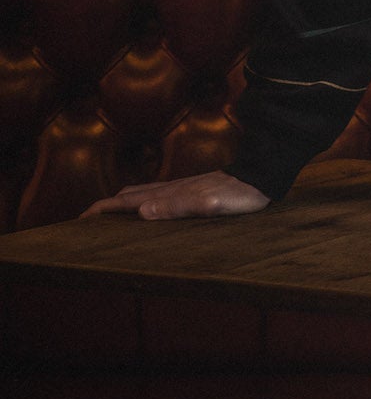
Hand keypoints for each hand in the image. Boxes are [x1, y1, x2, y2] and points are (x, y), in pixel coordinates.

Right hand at [83, 170, 269, 219]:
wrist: (262, 175)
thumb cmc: (239, 194)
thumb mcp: (209, 204)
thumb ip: (177, 207)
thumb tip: (141, 211)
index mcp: (170, 194)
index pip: (127, 202)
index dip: (102, 211)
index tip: (79, 221)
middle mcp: (172, 188)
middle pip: (129, 195)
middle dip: (105, 207)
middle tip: (86, 223)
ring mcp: (182, 187)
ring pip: (143, 194)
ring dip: (122, 205)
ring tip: (109, 218)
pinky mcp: (194, 189)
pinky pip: (158, 196)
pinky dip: (141, 203)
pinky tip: (147, 210)